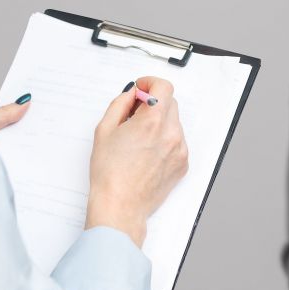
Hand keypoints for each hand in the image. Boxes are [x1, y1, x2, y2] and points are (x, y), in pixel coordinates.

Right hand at [86, 77, 188, 245]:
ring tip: (138, 141)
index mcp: (152, 120)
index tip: (141, 89)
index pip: (164, 86)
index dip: (150, 83)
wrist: (120, 206)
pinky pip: (177, 141)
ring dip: (159, 123)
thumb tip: (132, 93)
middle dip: (153, 103)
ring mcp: (180, 149)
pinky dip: (165, 140)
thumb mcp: (105, 129)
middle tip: (133, 116)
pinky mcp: (183, 163)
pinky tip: (147, 154)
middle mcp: (172, 132)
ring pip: (174, 123)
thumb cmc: (109, 172)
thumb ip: (120, 104)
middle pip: (170, 103)